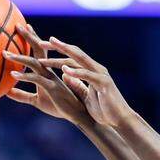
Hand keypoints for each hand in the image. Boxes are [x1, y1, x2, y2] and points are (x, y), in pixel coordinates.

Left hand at [4, 26, 92, 126]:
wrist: (76, 115)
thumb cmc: (59, 106)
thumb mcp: (36, 101)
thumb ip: (22, 95)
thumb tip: (6, 92)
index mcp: (48, 71)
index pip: (40, 51)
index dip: (33, 38)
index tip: (24, 26)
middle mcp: (50, 71)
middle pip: (38, 49)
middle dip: (28, 36)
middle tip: (16, 25)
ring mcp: (51, 78)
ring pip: (34, 62)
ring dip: (19, 57)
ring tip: (5, 53)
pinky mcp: (52, 87)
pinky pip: (36, 79)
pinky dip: (24, 75)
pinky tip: (12, 73)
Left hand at [9, 35, 134, 128]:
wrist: (120, 120)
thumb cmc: (104, 110)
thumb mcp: (85, 95)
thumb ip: (76, 84)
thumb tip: (64, 76)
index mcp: (90, 71)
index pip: (70, 56)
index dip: (56, 49)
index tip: (40, 43)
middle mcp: (95, 68)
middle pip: (72, 52)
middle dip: (55, 45)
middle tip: (38, 39)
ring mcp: (100, 74)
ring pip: (78, 60)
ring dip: (61, 55)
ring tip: (47, 50)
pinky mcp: (103, 84)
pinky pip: (88, 76)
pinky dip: (76, 72)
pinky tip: (64, 70)